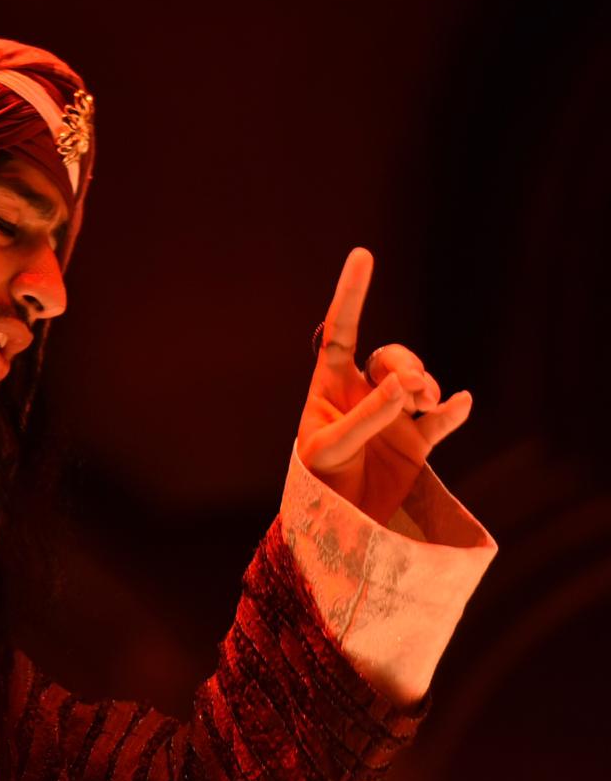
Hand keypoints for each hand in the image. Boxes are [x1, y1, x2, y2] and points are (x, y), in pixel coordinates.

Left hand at [296, 248, 472, 523]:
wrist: (339, 525)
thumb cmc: (320, 482)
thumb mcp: (331, 448)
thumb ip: (367, 416)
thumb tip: (405, 385)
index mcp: (330, 386)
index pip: (342, 330)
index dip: (351, 294)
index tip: (363, 255)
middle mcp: (363, 395)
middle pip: (390, 357)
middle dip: (405, 365)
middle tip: (410, 390)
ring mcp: (392, 416)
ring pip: (416, 381)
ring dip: (424, 386)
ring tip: (424, 403)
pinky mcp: (415, 443)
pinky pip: (440, 418)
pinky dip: (452, 411)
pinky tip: (460, 404)